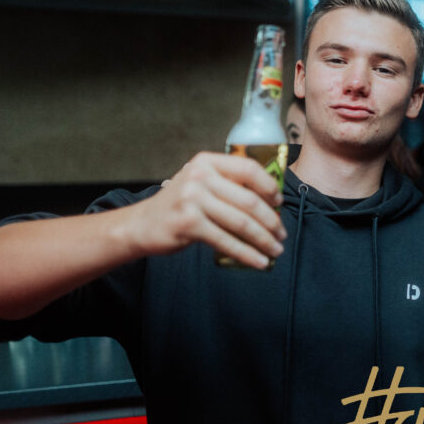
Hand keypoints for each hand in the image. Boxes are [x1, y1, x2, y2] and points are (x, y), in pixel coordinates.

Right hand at [123, 152, 286, 267]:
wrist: (141, 224)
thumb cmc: (178, 205)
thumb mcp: (199, 184)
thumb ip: (227, 184)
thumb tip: (271, 199)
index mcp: (206, 162)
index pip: (249, 168)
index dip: (270, 186)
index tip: (280, 202)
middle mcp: (199, 177)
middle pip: (249, 200)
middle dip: (271, 220)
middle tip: (282, 233)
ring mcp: (193, 199)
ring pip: (241, 222)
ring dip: (264, 239)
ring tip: (276, 249)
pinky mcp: (189, 223)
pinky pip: (227, 241)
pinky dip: (247, 254)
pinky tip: (259, 261)